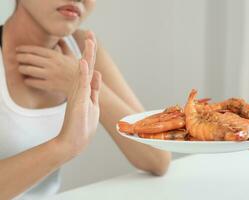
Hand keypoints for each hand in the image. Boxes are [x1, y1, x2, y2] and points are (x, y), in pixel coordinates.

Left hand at [16, 32, 95, 95]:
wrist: (83, 86)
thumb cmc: (77, 71)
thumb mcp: (72, 56)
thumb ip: (65, 46)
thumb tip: (61, 39)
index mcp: (56, 56)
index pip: (35, 49)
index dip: (25, 49)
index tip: (19, 49)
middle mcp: (51, 64)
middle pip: (29, 58)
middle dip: (20, 57)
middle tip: (17, 58)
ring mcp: (50, 75)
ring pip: (29, 70)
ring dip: (22, 69)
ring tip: (21, 68)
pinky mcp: (49, 85)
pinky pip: (33, 82)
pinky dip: (28, 81)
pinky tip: (28, 80)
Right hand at [54, 32, 100, 157]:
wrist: (73, 142)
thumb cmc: (82, 125)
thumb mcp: (91, 103)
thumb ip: (94, 89)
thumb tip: (97, 74)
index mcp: (86, 89)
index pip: (90, 68)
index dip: (91, 55)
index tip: (92, 41)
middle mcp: (82, 89)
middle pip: (87, 66)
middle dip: (90, 49)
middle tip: (90, 33)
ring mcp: (79, 94)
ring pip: (84, 71)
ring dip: (87, 56)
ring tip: (89, 40)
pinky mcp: (78, 102)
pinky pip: (81, 85)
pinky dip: (82, 73)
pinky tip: (83, 62)